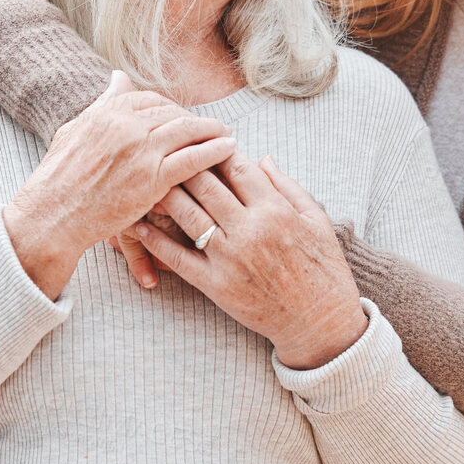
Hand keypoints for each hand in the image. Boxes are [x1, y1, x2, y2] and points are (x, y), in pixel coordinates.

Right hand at [3, 71, 237, 299]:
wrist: (52, 215)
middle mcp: (126, 125)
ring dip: (212, 131)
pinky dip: (214, 151)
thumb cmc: (59, 178)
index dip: (172, 108)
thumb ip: (102, 104)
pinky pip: (192, 158)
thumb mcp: (75, 131)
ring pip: (187, 131)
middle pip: (173, 114)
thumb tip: (119, 77)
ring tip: (227, 134)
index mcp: (107, 112)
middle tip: (212, 128)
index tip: (184, 118)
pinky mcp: (152, 178)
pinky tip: (228, 150)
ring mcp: (140, 150)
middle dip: (195, 120)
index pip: (151, 100)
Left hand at [129, 150, 367, 368]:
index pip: (238, 167)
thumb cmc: (323, 269)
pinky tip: (141, 226)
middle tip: (167, 152)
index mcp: (276, 210)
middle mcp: (250, 230)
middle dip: (185, 165)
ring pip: (188, 215)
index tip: (203, 141)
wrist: (319, 322)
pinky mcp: (216, 285)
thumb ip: (287, 186)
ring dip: (165, 194)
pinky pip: (179, 258)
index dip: (216, 150)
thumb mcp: (317, 220)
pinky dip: (157, 241)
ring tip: (147, 180)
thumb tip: (262, 157)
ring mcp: (230, 258)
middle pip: (206, 185)